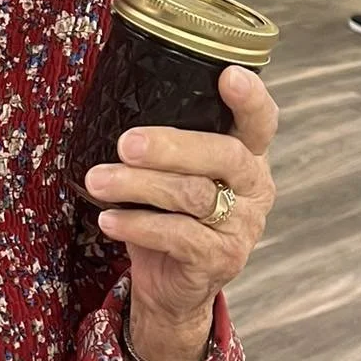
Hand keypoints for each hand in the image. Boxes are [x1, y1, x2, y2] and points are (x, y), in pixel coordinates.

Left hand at [83, 67, 278, 344]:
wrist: (171, 285)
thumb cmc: (169, 215)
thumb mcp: (173, 174)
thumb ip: (165, 144)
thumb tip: (116, 101)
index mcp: (248, 156)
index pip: (261, 121)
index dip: (250, 98)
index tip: (228, 75)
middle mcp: (253, 188)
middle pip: (224, 155)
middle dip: (171, 146)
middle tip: (126, 144)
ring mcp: (241, 226)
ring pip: (194, 195)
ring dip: (138, 185)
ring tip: (98, 180)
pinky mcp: (219, 259)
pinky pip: (178, 236)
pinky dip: (138, 225)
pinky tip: (108, 220)